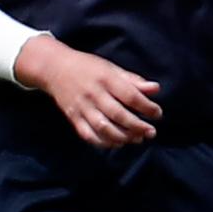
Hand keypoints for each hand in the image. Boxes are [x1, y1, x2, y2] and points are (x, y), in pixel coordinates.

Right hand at [18, 36, 159, 149]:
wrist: (55, 69)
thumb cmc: (89, 68)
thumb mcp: (112, 69)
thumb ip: (134, 81)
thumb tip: (156, 89)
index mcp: (106, 79)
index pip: (130, 96)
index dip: (146, 107)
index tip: (157, 113)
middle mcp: (93, 94)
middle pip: (118, 115)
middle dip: (137, 126)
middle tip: (151, 132)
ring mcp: (81, 107)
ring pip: (103, 128)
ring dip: (123, 137)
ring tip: (137, 139)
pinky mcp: (73, 117)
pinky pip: (88, 134)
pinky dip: (103, 142)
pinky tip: (117, 143)